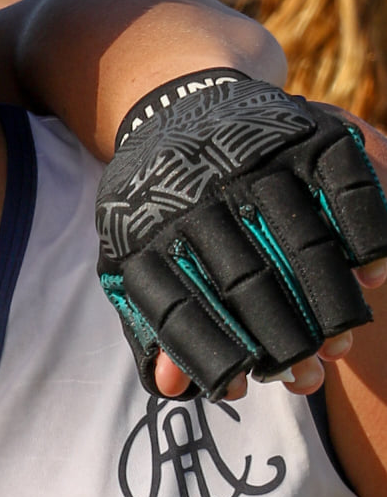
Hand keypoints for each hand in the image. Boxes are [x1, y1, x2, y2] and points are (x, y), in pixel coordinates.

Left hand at [97, 74, 386, 400]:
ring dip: (330, 302)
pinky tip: (374, 276)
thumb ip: (154, 324)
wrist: (179, 105)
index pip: (177, 308)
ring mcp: (251, 160)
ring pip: (303, 243)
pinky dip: (368, 238)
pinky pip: (348, 192)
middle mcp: (193, 193)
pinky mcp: (302, 134)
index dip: (212, 355)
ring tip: (340, 342)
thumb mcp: (134, 257)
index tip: (242, 387)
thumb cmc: (160, 207)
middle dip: (282, 340)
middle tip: (306, 374)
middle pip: (246, 283)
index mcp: (144, 230)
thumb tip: (169, 391)